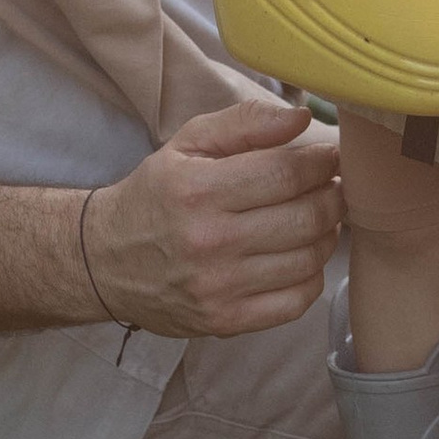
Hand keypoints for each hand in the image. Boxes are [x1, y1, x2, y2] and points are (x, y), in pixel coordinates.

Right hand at [83, 98, 343, 339]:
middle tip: (335, 186)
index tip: (332, 156)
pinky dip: (312, 276)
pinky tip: (301, 256)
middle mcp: (208, 241)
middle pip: (306, 218)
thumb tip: (302, 117)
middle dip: (334, 197)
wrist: (104, 261)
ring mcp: (218, 287)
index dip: (322, 162)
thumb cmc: (156, 195)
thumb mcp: (187, 143)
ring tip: (318, 218)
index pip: (286, 174)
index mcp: (198, 190)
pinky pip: (296, 301)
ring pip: (308, 259)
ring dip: (327, 234)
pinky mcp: (225, 321)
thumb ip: (245, 122)